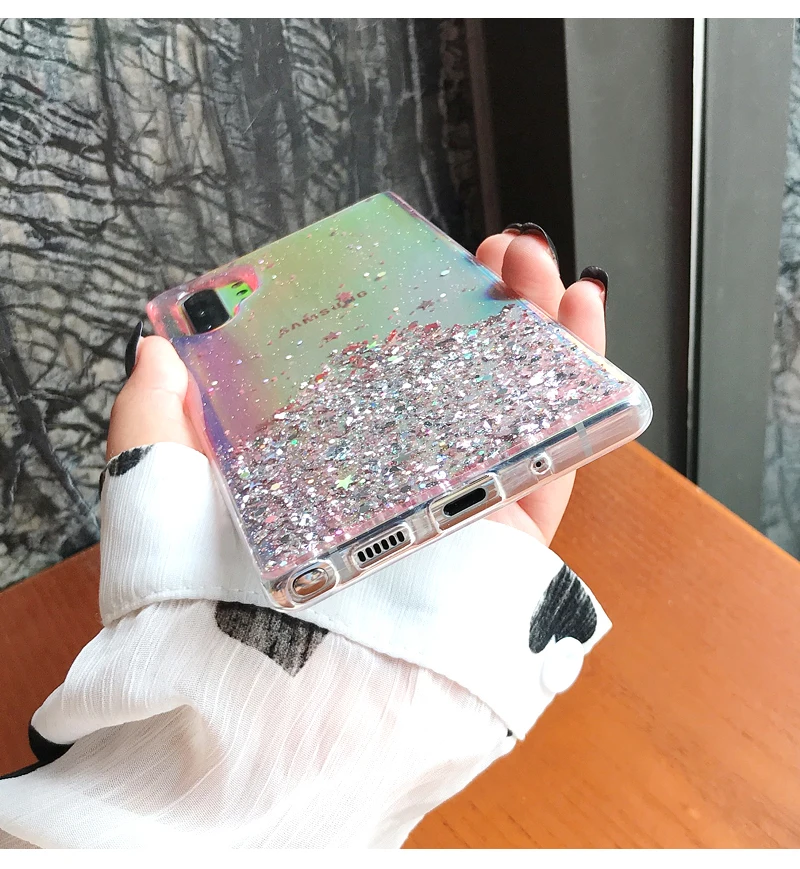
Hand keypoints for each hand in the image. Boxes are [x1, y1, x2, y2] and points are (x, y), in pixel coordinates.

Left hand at [108, 227, 605, 547]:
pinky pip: (557, 466)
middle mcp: (398, 481)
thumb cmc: (202, 595)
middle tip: (496, 250)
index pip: (380, 373)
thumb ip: (156, 414)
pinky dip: (583, 395)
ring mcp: (454, 510)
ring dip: (539, 330)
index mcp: (332, 462)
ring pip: (515, 409)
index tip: (418, 255)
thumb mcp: (163, 484)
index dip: (406, 311)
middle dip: (483, 307)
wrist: (268, 702)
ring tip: (541, 264)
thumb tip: (158, 346)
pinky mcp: (505, 546)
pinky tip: (584, 321)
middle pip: (458, 383)